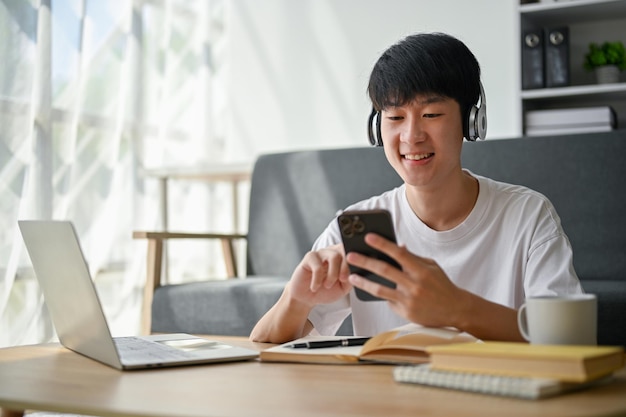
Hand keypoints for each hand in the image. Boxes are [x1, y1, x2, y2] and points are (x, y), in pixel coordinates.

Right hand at [288, 243, 352, 306]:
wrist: (307, 298)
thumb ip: (351, 277)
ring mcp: (321, 253)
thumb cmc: (326, 290)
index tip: (356, 274)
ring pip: (334, 257)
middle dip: (346, 266)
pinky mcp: (309, 257)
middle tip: (343, 280)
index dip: (357, 260)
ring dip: (333, 274)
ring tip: (327, 285)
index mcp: (343, 257)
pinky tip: (315, 287)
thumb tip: (358, 271)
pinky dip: (318, 280)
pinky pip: (318, 266)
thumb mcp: (344, 287)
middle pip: (345, 250)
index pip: (354, 251)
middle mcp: (333, 252)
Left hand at [345, 233, 466, 328]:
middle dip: (365, 261)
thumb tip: (398, 246)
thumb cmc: (442, 285)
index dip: (382, 244)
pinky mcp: (405, 312)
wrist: (455, 309)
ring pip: (380, 289)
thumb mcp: (431, 267)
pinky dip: (381, 294)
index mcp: (421, 270)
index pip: (399, 253)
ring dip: (363, 282)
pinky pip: (388, 301)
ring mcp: (409, 299)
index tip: (369, 237)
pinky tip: (373, 290)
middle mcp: (414, 284)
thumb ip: (413, 258)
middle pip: (384, 270)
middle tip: (350, 255)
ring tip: (352, 276)